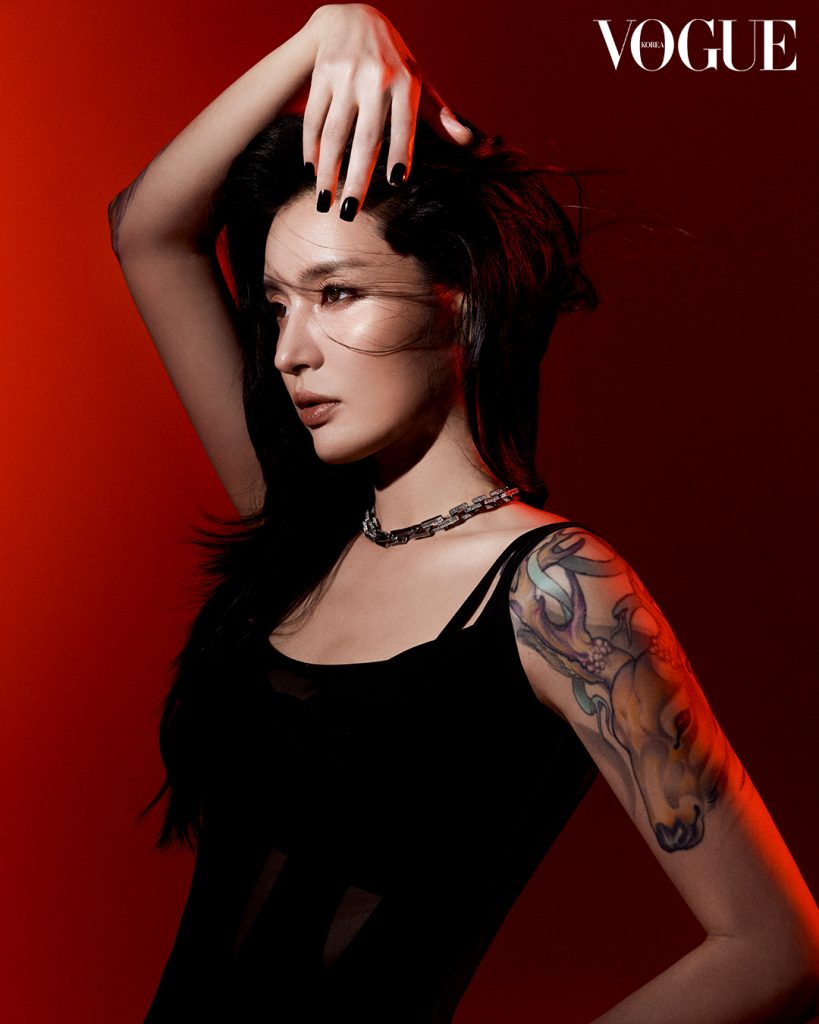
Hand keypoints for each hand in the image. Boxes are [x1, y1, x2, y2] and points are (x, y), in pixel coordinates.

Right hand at [302, 3, 471, 216]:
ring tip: (324, 201)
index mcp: (405, 82)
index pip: (404, 125)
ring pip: (334, 132)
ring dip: (327, 171)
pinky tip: (312, 171)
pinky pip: (314, 118)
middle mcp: (376, 78)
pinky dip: (310, 147)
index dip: (400, 152)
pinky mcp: (322, 74)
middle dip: (356, 177)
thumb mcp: (419, 81)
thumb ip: (439, 116)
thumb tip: (468, 142)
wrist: (352, 16)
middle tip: (350, 213)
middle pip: (366, 138)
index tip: (395, 182)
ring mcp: (346, 75)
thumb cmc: (393, 60)